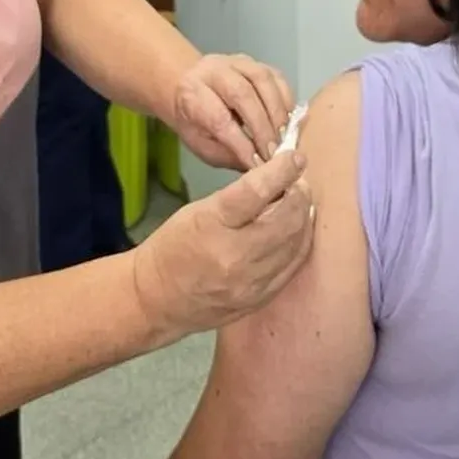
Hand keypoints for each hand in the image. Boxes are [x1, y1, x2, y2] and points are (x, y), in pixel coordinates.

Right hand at [133, 149, 314, 336]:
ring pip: (297, 241)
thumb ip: (239, 197)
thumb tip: (278, 180)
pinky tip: (296, 230)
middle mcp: (235, 255)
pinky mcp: (261, 298)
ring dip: (303, 217)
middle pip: (286, 217)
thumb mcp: (197, 210)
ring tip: (297, 204)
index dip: (282, 170)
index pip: (257, 191)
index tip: (295, 158)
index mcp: (212, 225)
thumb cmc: (172, 247)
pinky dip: (300, 241)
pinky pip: (294, 264)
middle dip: (300, 194)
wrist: (156, 299)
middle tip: (297, 183)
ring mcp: (251, 282)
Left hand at [173, 54, 293, 168]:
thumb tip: (261, 167)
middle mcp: (213, 70)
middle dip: (262, 127)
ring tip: (284, 137)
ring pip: (263, 80)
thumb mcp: (203, 145)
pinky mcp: (256, 62)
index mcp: (192, 93)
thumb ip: (230, 155)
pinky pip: (277, 77)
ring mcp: (236, 61)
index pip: (219, 118)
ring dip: (277, 112)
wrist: (190, 87)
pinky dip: (286, 99)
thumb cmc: (196, 122)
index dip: (241, 143)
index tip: (257, 164)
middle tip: (275, 153)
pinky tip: (288, 121)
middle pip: (242, 94)